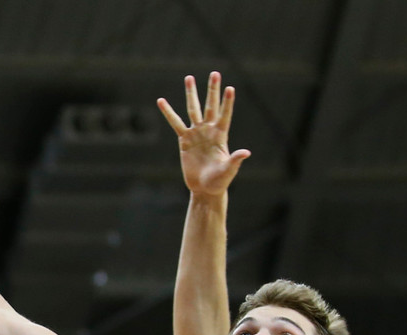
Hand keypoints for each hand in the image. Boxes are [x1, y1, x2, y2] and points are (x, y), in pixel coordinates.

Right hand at [157, 72, 250, 195]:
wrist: (205, 189)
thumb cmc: (219, 181)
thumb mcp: (228, 171)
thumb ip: (235, 160)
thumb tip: (246, 152)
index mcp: (221, 136)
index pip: (225, 115)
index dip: (227, 103)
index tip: (230, 88)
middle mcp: (209, 131)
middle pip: (210, 106)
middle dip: (212, 90)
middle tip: (215, 73)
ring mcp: (196, 133)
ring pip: (193, 110)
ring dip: (192, 94)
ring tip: (189, 77)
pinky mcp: (185, 140)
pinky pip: (175, 123)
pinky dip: (168, 112)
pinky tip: (161, 101)